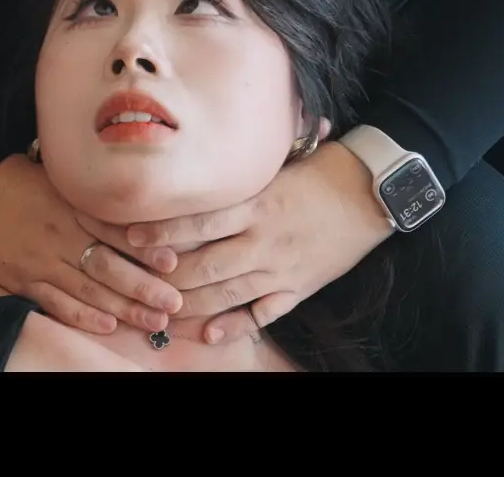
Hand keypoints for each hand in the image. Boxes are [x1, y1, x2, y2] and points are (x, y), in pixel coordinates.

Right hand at [0, 154, 182, 334]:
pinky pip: (55, 302)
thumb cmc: (24, 184)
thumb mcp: (62, 182)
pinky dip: (81, 315)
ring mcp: (41, 260)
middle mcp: (61, 235)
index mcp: (73, 208)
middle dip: (143, 288)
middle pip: (107, 266)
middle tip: (173, 304)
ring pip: (87, 289)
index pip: (114, 232)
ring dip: (122, 308)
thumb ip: (94, 201)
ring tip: (152, 321)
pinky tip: (106, 324)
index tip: (173, 264)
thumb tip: (136, 217)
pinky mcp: (23, 279)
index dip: (145, 250)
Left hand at [107, 142, 394, 343]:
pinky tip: (210, 334)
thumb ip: (235, 179)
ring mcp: (282, 267)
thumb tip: (189, 170)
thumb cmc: (318, 171)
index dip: (165, 231)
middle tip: (134, 281)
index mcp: (257, 205)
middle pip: (208, 264)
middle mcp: (265, 239)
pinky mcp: (300, 287)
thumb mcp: (273, 168)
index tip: (132, 235)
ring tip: (159, 313)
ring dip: (191, 306)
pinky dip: (237, 325)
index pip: (201, 221)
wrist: (371, 193)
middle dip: (168, 276)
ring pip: (229, 294)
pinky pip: (264, 312)